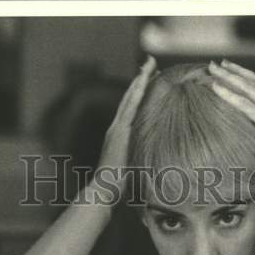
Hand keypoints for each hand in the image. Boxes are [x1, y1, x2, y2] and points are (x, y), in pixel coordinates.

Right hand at [92, 55, 156, 200]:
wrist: (102, 191)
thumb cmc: (116, 188)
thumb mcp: (130, 170)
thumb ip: (137, 163)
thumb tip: (152, 167)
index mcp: (119, 136)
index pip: (131, 109)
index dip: (139, 93)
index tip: (149, 79)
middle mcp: (116, 129)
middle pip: (130, 98)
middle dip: (140, 79)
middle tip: (150, 63)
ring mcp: (117, 129)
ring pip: (130, 98)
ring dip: (139, 80)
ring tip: (149, 65)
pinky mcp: (119, 133)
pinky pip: (130, 108)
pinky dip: (137, 93)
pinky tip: (143, 80)